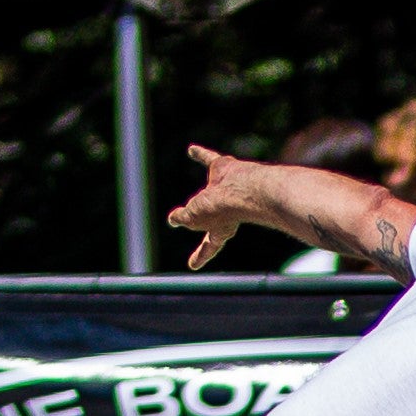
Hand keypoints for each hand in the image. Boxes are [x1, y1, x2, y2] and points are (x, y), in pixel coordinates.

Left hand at [169, 140, 273, 270]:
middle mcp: (225, 211)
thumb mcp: (193, 219)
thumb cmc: (221, 210)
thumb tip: (173, 219)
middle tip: (194, 219)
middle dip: (203, 219)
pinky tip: (191, 150)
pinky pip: (209, 160)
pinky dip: (200, 155)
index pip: (208, 247)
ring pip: (212, 189)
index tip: (192, 266)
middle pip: (210, 217)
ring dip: (208, 187)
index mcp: (220, 230)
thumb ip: (183, 218)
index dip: (200, 256)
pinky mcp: (224, 168)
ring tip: (197, 188)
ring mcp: (225, 191)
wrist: (241, 189)